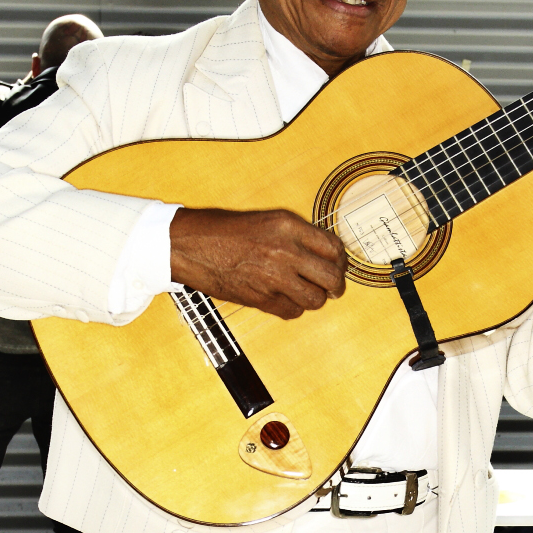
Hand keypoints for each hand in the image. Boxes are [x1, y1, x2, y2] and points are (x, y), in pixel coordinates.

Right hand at [170, 207, 346, 320]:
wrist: (191, 245)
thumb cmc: (224, 230)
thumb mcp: (266, 220)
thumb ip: (296, 235)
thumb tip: (324, 254)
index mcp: (288, 226)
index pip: (334, 247)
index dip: (341, 261)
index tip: (338, 265)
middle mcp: (285, 250)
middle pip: (332, 277)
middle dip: (337, 286)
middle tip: (334, 288)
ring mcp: (273, 276)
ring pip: (316, 299)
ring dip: (316, 299)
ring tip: (308, 294)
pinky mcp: (261, 298)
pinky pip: (293, 311)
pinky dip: (294, 309)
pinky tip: (287, 300)